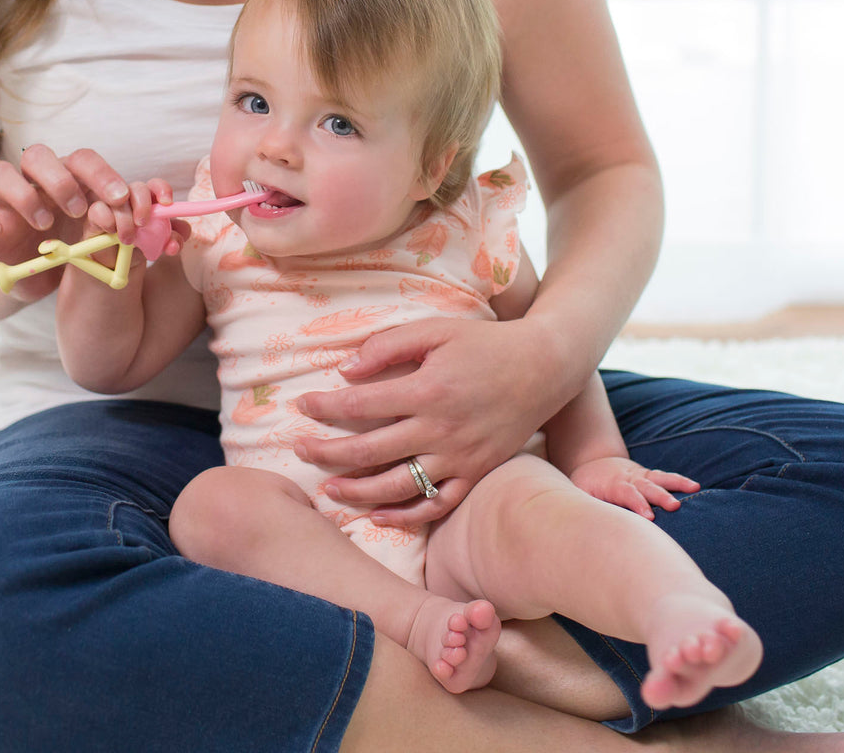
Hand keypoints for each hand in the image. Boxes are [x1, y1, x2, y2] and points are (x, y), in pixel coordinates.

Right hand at [0, 145, 183, 302]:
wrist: (30, 282)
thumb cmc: (74, 253)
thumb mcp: (107, 245)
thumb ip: (141, 235)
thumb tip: (180, 233)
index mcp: (71, 181)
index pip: (87, 161)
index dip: (106, 176)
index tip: (126, 201)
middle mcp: (36, 182)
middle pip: (44, 155)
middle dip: (66, 178)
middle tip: (83, 209)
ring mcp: (4, 200)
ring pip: (3, 171)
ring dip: (26, 193)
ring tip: (46, 224)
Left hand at [293, 315, 565, 525]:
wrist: (544, 367)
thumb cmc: (484, 343)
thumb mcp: (435, 329)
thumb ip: (388, 345)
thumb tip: (346, 370)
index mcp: (428, 389)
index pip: (360, 405)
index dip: (324, 409)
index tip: (301, 407)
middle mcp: (441, 429)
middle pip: (370, 451)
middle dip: (327, 453)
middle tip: (300, 451)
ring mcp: (460, 458)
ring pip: (397, 487)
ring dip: (357, 491)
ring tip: (329, 489)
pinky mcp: (476, 475)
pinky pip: (436, 505)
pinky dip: (405, 515)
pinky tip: (378, 514)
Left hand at [569, 456, 698, 519]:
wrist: (593, 466)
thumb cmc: (587, 488)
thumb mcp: (581, 495)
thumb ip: (589, 507)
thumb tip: (592, 528)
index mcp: (613, 486)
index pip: (626, 494)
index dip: (637, 504)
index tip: (649, 517)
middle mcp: (629, 479)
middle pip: (646, 487)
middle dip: (660, 496)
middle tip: (674, 506)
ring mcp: (641, 477)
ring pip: (659, 478)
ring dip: (675, 484)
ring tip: (694, 488)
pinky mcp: (649, 476)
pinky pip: (665, 477)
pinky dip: (679, 480)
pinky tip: (695, 486)